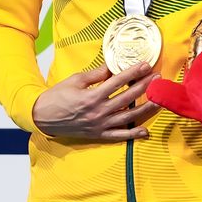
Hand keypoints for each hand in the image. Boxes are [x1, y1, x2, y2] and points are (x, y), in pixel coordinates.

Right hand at [32, 62, 161, 140]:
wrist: (43, 117)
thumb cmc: (58, 96)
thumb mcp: (75, 80)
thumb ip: (96, 74)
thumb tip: (113, 66)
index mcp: (92, 96)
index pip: (118, 82)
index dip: (133, 72)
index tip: (146, 65)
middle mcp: (99, 111)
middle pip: (127, 98)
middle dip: (144, 86)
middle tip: (158, 78)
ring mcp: (100, 125)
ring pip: (128, 117)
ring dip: (145, 108)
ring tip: (158, 99)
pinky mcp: (99, 135)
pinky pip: (119, 136)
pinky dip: (133, 134)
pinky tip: (145, 131)